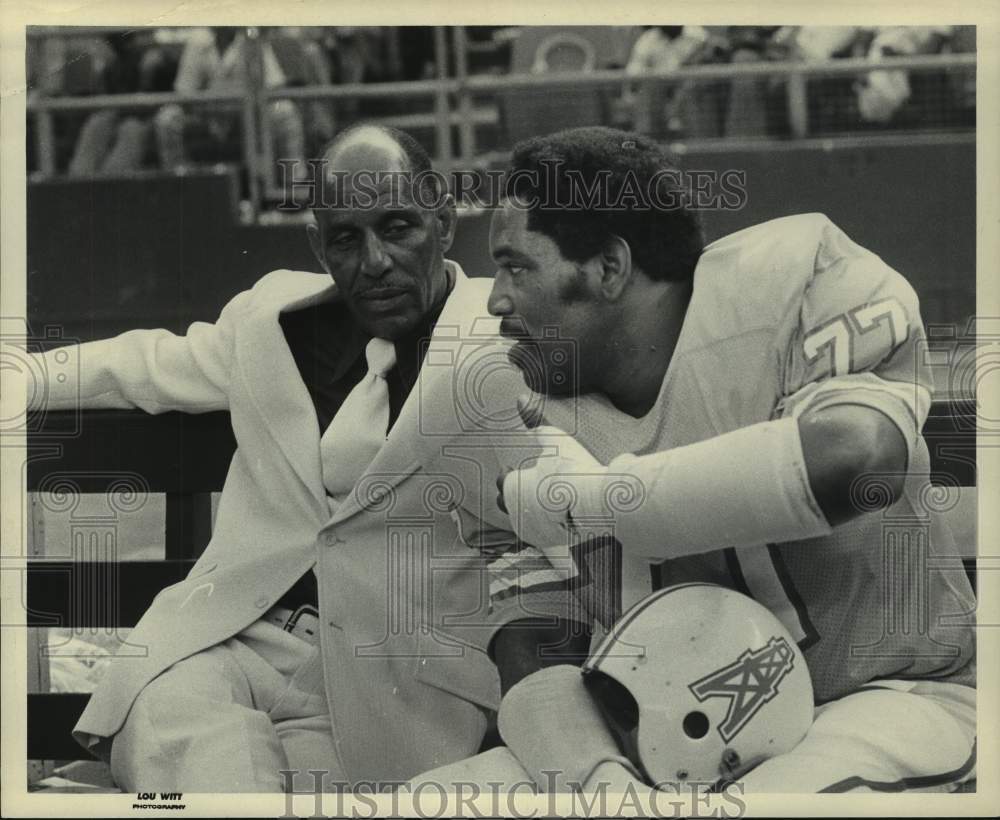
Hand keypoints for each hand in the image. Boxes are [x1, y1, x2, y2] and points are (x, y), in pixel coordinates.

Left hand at [496, 398, 607, 558]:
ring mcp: (531, 532)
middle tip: (536, 486)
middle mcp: (514, 513)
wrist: (598, 505)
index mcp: (511, 487)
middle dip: (517, 495)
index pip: (503, 481)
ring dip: (532, 511)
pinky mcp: (548, 544)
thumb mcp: (555, 439)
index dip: (513, 474)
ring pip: (524, 520)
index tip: (521, 469)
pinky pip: (541, 533)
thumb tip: (519, 398)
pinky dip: (547, 525)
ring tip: (550, 501)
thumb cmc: (573, 470)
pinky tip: (561, 517)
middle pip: (509, 503)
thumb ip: (535, 420)